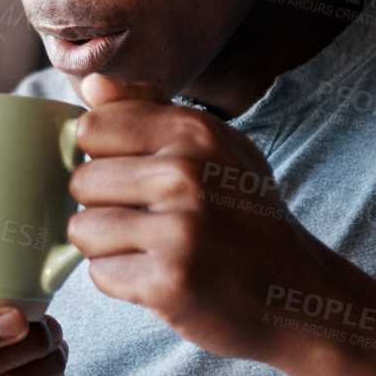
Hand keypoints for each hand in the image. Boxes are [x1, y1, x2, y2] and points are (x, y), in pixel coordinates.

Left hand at [66, 73, 336, 365]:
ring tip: (151, 247)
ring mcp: (179, 231)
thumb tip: (91, 84)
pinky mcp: (169, 283)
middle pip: (81, 181)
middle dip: (103, 205)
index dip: (101, 155)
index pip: (91, 127)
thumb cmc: (242, 213)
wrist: (294, 291)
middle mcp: (186, 175)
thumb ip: (147, 110)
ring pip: (82, 230)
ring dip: (107, 245)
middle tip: (149, 219)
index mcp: (194, 132)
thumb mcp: (213, 146)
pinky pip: (100, 274)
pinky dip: (122, 281)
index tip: (132, 173)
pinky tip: (159, 276)